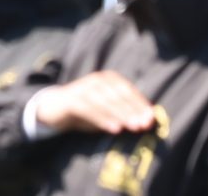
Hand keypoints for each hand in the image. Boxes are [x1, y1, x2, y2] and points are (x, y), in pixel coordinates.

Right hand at [33, 71, 161, 135]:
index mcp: (108, 79)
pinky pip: (90, 109)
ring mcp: (83, 88)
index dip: (140, 103)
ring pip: (105, 101)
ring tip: (133, 127)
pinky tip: (114, 129)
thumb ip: (123, 114)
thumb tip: (145, 121)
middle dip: (133, 110)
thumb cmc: (87, 110)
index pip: (127, 90)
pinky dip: (103, 119)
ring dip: (121, 114)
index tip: (151, 118)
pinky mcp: (72, 99)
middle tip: (144, 124)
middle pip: (118, 94)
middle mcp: (97, 80)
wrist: (56, 108)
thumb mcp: (106, 111)